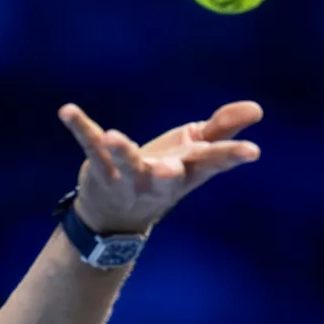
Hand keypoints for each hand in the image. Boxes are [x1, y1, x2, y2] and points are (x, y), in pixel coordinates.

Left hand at [58, 101, 262, 234]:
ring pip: (126, 164)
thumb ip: (222, 127)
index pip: (213, 163)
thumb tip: (256, 108)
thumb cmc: (163, 174)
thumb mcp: (194, 151)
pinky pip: (90, 145)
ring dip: (121, 151)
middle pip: (168, 177)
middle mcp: (158, 180)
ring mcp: (127, 178)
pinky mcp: (99, 169)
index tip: (252, 151)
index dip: (232, 156)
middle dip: (169, 174)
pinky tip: (67, 111)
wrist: (115, 215)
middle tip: (171, 170)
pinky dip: (80, 127)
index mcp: (187, 173)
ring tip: (114, 136)